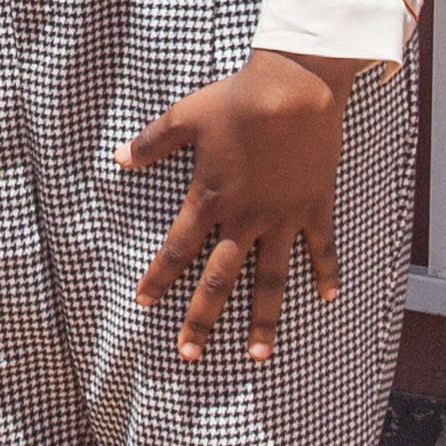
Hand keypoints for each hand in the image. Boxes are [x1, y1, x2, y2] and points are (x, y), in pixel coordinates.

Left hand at [120, 48, 364, 363]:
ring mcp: (281, 217)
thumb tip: (117, 159)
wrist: (293, 89)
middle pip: (218, 280)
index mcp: (209, 198)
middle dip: (201, 319)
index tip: (142, 304)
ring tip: (257, 356)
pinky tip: (328, 298)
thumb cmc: (236, 99)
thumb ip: (151, 143)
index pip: (176, 249)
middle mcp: (244, 218)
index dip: (158, 278)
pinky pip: (321, 248)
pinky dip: (326, 272)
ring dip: (262, 321)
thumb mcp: (184, 116)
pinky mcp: (314, 207)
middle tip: (189, 355)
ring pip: (269, 281)